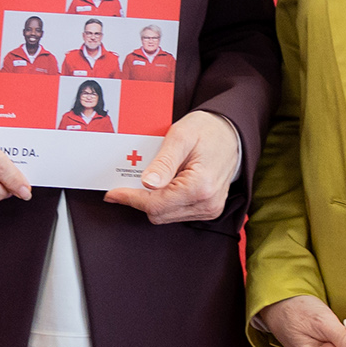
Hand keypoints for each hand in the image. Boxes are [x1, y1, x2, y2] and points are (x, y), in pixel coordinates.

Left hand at [105, 112, 238, 223]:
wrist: (232, 134)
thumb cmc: (208, 130)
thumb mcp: (181, 136)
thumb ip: (164, 162)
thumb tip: (147, 184)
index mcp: (201, 186)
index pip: (156, 204)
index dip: (130, 198)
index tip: (112, 193)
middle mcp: (207, 204)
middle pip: (158, 213)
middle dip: (139, 198)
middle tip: (127, 180)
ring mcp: (209, 209)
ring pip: (165, 216)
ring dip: (151, 200)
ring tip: (149, 178)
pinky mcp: (208, 210)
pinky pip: (176, 213)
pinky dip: (164, 201)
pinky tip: (162, 184)